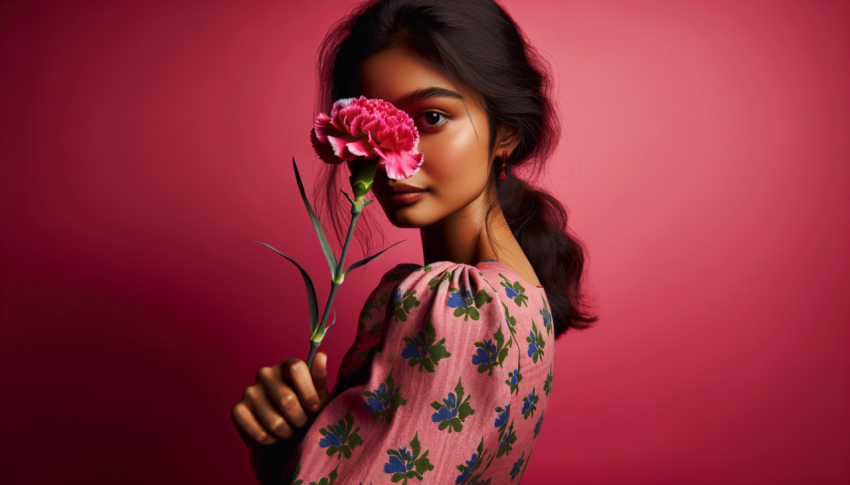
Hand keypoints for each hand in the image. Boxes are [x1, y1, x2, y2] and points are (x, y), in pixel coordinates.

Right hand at [232, 352, 329, 482]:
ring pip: (274, 421)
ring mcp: (249, 391)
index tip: (314, 408)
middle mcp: (265, 374)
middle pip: (287, 399)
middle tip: (302, 423)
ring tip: (289, 430)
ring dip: (287, 432)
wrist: (285, 438)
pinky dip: (271, 440)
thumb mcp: (319, 395)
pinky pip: (259, 432)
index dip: (308, 393)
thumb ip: (319, 377)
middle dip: (300, 418)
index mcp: (285, 365)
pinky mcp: (238, 411)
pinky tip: (273, 436)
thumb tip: (321, 355)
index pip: (296, 368)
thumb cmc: (306, 411)